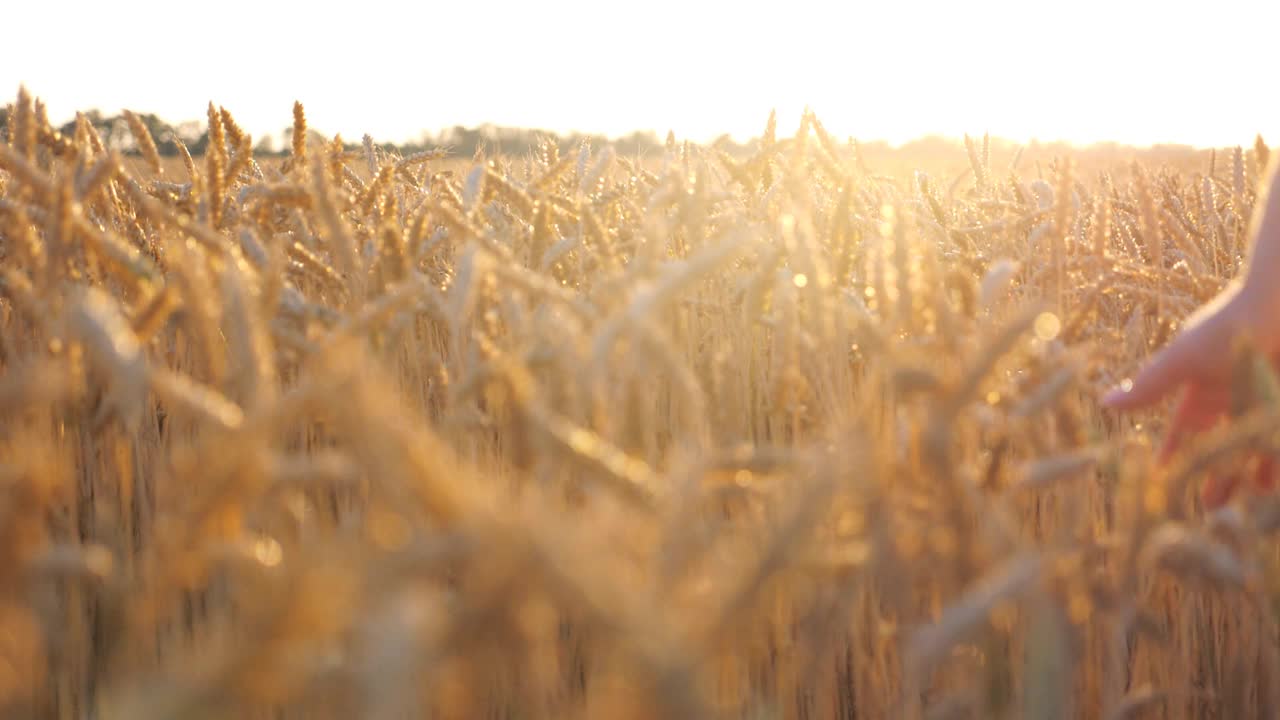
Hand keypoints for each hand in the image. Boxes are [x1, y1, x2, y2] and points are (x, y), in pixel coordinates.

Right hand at [1101, 280, 1279, 507]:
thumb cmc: (1232, 324)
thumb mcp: (1184, 359)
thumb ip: (1148, 386)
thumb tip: (1102, 403)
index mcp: (1203, 388)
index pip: (1182, 430)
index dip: (1172, 454)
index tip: (1161, 482)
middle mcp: (1234, 398)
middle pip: (1221, 446)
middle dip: (1215, 476)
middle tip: (1210, 510)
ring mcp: (1264, 402)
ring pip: (1256, 448)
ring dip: (1252, 475)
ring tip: (1250, 501)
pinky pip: (1279, 441)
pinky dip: (1275, 464)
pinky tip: (1270, 482)